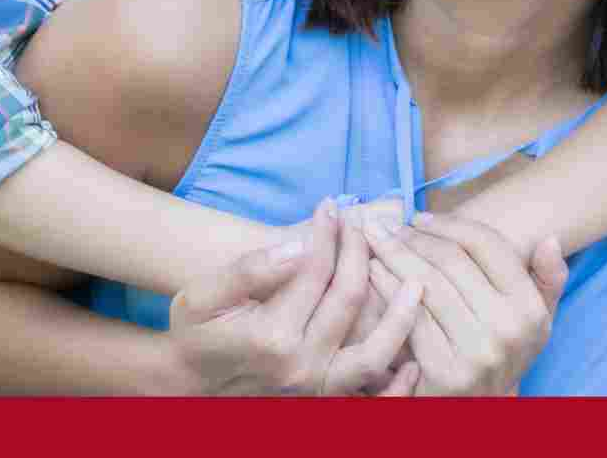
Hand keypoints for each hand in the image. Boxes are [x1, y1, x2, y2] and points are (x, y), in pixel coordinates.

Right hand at [168, 200, 424, 394]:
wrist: (189, 387)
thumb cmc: (195, 334)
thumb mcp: (203, 295)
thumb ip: (250, 270)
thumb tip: (300, 245)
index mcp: (271, 335)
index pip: (314, 270)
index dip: (325, 232)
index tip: (331, 205)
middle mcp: (300, 365)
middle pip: (348, 298)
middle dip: (359, 251)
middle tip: (362, 222)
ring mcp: (316, 389)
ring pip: (374, 350)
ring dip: (400, 315)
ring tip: (417, 280)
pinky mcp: (324, 402)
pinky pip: (373, 396)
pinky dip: (399, 385)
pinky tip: (414, 360)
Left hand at [362, 211, 566, 395]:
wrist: (471, 412)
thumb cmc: (498, 357)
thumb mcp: (532, 323)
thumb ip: (546, 282)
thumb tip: (550, 239)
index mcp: (531, 309)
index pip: (488, 246)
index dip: (450, 224)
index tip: (420, 217)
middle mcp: (509, 329)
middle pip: (451, 261)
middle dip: (414, 237)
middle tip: (390, 226)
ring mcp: (477, 352)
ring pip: (427, 284)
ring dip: (394, 255)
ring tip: (376, 240)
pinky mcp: (444, 370)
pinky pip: (409, 315)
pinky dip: (386, 287)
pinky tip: (373, 271)